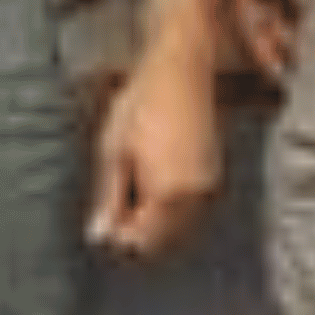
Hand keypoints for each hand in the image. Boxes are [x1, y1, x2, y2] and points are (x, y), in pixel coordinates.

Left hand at [84, 52, 223, 259]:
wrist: (179, 71)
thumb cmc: (143, 104)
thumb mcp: (113, 152)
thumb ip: (109, 199)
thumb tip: (101, 234)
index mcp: (167, 196)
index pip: (143, 242)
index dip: (120, 238)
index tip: (105, 222)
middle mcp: (194, 198)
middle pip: (163, 240)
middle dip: (138, 230)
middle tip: (116, 203)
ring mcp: (208, 187)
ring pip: (179, 227)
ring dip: (155, 219)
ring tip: (133, 185)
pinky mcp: (214, 175)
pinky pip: (191, 208)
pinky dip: (171, 206)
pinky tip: (153, 179)